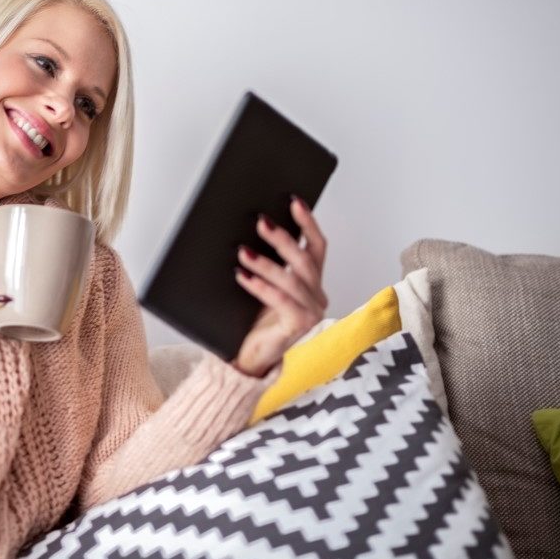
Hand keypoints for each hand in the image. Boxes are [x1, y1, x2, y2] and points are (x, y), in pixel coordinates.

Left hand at [232, 196, 327, 375]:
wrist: (249, 357)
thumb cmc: (253, 319)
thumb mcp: (262, 284)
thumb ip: (267, 262)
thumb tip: (253, 228)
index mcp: (312, 281)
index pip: (316, 247)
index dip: (307, 223)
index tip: (293, 201)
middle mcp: (317, 295)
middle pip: (304, 260)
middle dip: (283, 239)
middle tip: (261, 223)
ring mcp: (312, 312)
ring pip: (292, 280)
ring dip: (266, 263)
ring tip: (243, 251)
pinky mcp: (299, 326)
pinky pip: (281, 300)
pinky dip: (260, 286)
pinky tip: (242, 275)